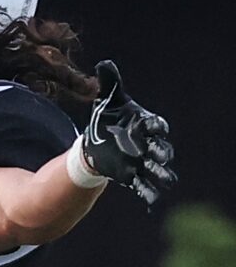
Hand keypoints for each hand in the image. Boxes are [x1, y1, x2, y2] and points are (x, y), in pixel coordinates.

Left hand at [80, 62, 176, 206]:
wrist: (99, 143)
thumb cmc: (108, 119)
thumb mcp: (107, 101)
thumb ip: (110, 83)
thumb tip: (104, 64)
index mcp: (143, 125)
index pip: (155, 125)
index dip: (157, 126)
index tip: (156, 127)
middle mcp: (146, 144)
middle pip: (160, 148)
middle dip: (162, 152)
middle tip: (162, 155)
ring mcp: (141, 162)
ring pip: (155, 169)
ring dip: (161, 174)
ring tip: (166, 181)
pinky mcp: (132, 177)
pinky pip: (143, 186)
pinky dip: (148, 194)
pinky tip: (152, 202)